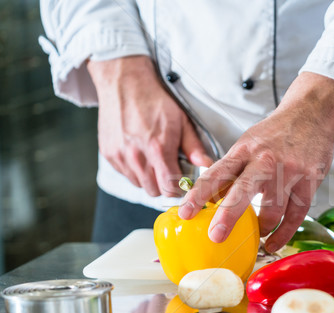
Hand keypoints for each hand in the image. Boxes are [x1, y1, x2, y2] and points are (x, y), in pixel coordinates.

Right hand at [87, 55, 212, 196]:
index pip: (168, 187)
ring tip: (155, 159)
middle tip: (170, 169)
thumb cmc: (154, 100)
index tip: (183, 180)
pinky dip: (134, 170)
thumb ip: (193, 147)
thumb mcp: (182, 120)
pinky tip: (141, 154)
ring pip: (138, 184)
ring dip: (149, 178)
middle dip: (165, 184)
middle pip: (153, 190)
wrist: (124, 82)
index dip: (179, 188)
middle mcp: (136, 155)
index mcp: (157, 148)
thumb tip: (205, 165)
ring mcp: (120, 156)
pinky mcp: (109, 154)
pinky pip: (125, 174)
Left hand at [179, 72, 333, 251]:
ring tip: (256, 236)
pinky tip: (273, 242)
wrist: (311, 115)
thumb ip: (230, 171)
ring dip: (262, 228)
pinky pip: (295, 215)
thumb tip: (209, 200)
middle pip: (243, 190)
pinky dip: (283, 233)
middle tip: (215, 236)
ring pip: (272, 209)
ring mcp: (289, 171)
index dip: (199, 194)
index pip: (216, 173)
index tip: (185, 212)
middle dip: (228, 215)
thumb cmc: (275, 134)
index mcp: (244, 150)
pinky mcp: (308, 181)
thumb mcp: (247, 145)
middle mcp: (264, 160)